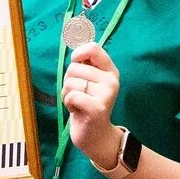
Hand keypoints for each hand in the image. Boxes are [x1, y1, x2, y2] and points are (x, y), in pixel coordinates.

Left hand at [61, 42, 121, 167]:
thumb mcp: (88, 81)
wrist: (95, 135)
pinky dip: (68, 103)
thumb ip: (84, 64)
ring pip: (71, 82)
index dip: (78, 53)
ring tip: (78, 103)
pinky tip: (77, 110)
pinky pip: (71, 96)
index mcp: (110, 71)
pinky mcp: (98, 108)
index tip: (76, 62)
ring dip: (67, 94)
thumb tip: (75, 43)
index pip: (93, 48)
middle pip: (74, 68)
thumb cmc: (86, 104)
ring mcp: (107, 94)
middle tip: (78, 94)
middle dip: (68, 81)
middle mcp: (112, 80)